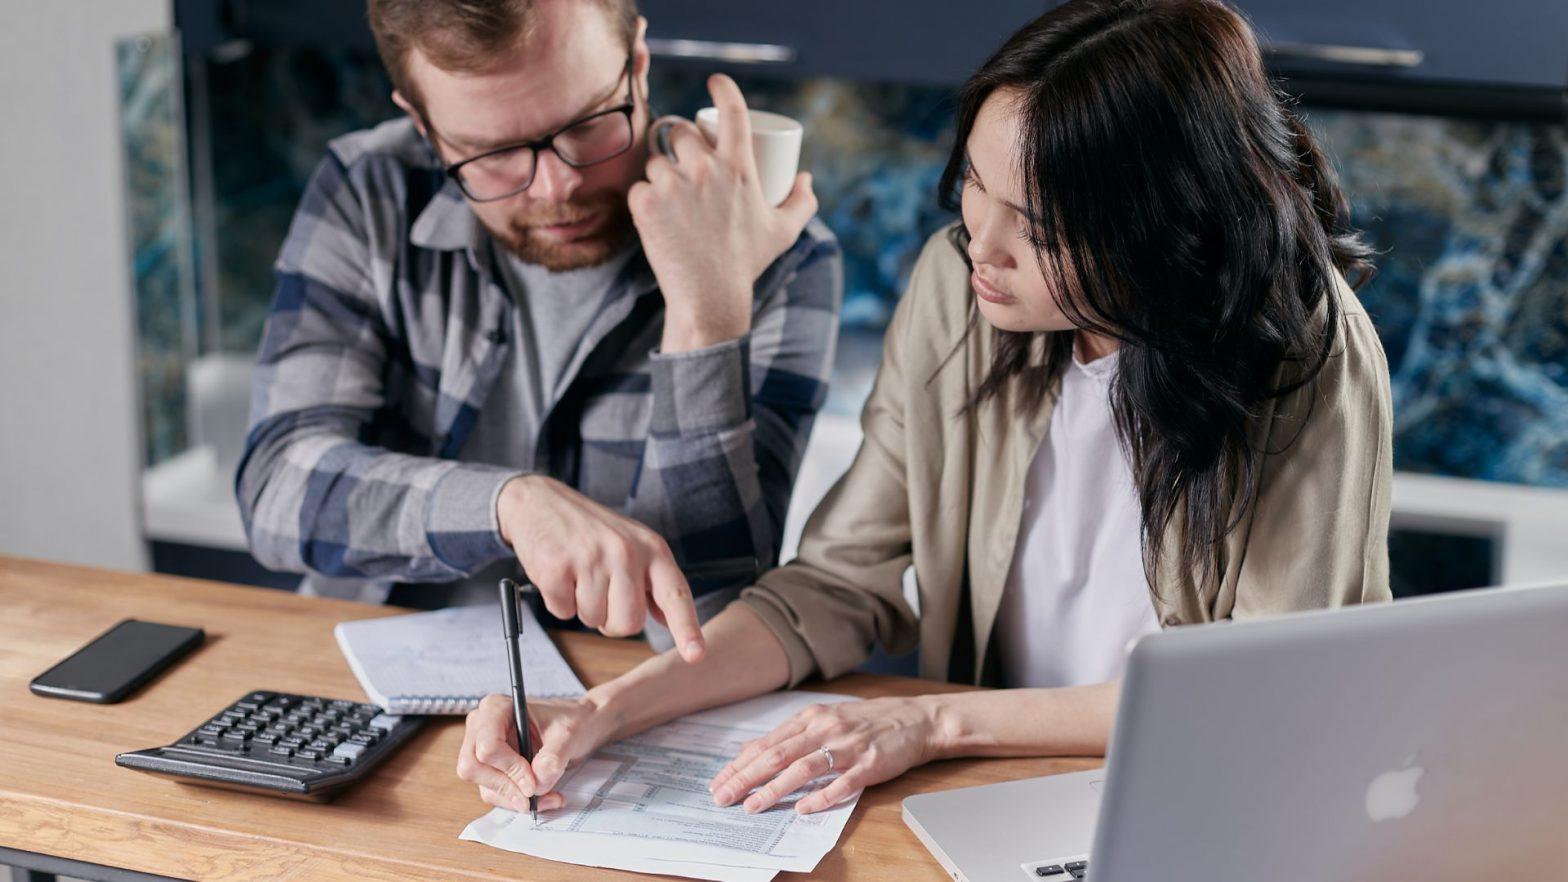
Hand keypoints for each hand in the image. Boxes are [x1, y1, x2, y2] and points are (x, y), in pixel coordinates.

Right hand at [456, 693, 619, 813]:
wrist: (579, 726)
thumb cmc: (572, 721)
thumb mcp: (568, 735)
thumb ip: (553, 758)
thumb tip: (536, 784)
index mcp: (496, 708)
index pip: (487, 746)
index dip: (509, 769)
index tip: (533, 782)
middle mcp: (481, 727)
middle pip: (473, 768)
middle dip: (506, 787)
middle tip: (535, 796)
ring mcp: (482, 748)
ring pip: (484, 785)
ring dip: (515, 798)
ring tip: (549, 797)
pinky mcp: (491, 768)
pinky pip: (494, 793)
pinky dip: (517, 800)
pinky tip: (543, 797)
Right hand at [497, 474, 704, 662]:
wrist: (541, 501)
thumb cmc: (592, 530)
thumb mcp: (633, 545)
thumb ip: (653, 583)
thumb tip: (669, 620)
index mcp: (652, 549)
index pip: (675, 594)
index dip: (687, 628)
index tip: (696, 655)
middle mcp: (626, 552)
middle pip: (629, 623)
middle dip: (612, 621)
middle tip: (600, 592)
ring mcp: (591, 558)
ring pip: (593, 620)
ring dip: (583, 608)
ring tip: (578, 575)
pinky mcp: (557, 566)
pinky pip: (562, 612)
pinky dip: (559, 601)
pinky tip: (560, 573)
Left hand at [629, 73, 817, 351]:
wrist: (710, 297)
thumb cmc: (747, 263)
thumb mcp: (783, 232)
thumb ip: (802, 202)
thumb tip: (804, 177)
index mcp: (739, 168)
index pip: (733, 112)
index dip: (723, 88)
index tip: (715, 81)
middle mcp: (705, 170)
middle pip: (681, 132)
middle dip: (681, 143)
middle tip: (683, 165)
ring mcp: (673, 185)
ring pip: (656, 161)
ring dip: (660, 173)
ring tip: (670, 198)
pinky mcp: (646, 204)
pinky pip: (638, 187)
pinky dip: (644, 199)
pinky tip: (654, 215)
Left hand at [707, 696, 941, 814]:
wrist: (916, 719)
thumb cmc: (867, 721)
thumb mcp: (824, 719)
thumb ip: (789, 735)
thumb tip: (749, 750)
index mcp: (811, 718)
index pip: (767, 744)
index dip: (739, 765)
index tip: (718, 782)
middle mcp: (825, 728)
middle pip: (777, 755)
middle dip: (746, 778)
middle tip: (723, 797)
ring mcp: (847, 746)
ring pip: (803, 768)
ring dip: (775, 788)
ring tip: (753, 806)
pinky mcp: (869, 763)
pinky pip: (842, 782)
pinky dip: (821, 796)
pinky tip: (803, 809)